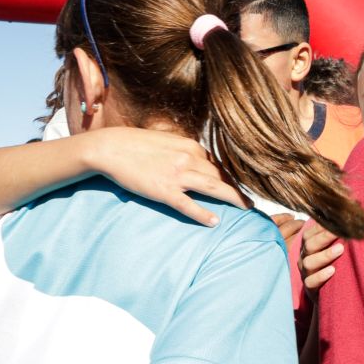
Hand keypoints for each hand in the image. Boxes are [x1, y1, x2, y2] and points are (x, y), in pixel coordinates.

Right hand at [89, 128, 244, 225]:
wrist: (111, 148)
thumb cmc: (136, 144)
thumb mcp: (167, 141)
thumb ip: (184, 151)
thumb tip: (199, 159)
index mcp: (190, 146)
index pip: (218, 163)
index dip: (232, 175)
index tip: (242, 184)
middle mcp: (189, 159)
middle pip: (223, 176)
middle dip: (240, 187)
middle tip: (252, 199)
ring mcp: (177, 175)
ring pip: (214, 188)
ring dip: (234, 198)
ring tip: (247, 208)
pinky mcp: (164, 190)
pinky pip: (188, 205)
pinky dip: (203, 214)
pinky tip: (214, 222)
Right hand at [299, 219, 346, 291]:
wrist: (329, 295)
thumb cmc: (333, 266)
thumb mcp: (331, 250)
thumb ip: (336, 237)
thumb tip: (349, 219)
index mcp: (308, 247)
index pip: (309, 234)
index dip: (321, 227)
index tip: (337, 221)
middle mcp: (304, 258)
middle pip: (309, 244)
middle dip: (325, 237)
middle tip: (341, 232)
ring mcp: (306, 273)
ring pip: (309, 262)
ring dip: (325, 254)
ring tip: (340, 249)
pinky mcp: (310, 288)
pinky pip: (311, 281)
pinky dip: (321, 275)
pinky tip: (332, 270)